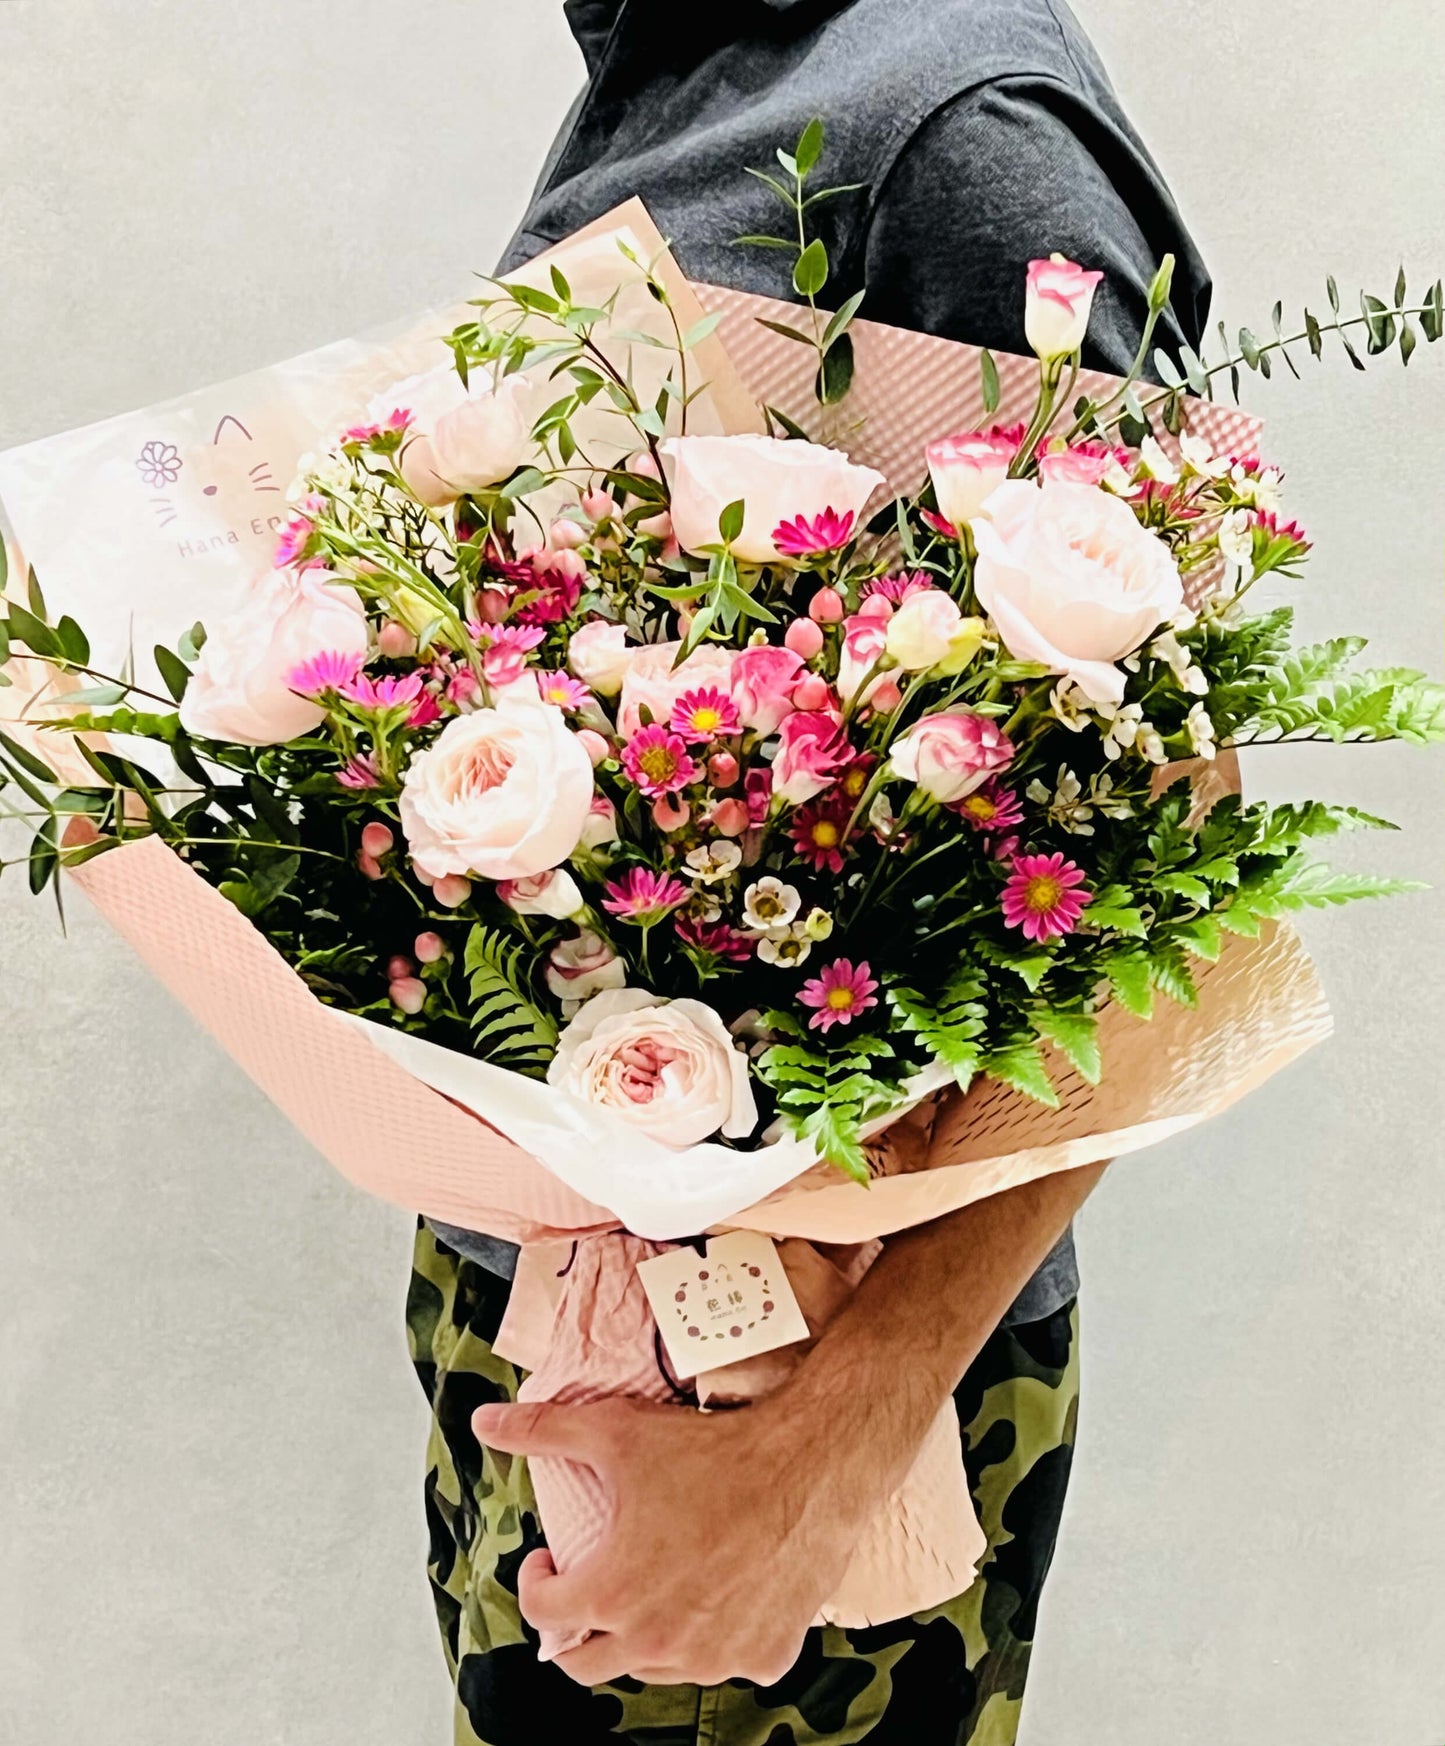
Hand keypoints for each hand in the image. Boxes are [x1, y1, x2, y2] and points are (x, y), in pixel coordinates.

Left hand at [472, 1391, 872, 1687]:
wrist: (810, 1464)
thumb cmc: (713, 1450)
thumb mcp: (616, 1431)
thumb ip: (544, 1431)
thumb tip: (486, 1423)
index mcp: (613, 1594)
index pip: (544, 1615)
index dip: (537, 1581)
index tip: (552, 1558)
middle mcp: (658, 1641)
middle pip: (588, 1664)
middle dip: (577, 1627)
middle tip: (591, 1587)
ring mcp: (715, 1658)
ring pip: (657, 1666)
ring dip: (643, 1634)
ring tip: (653, 1583)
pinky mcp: (765, 1657)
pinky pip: (725, 1661)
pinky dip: (714, 1638)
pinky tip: (718, 1592)